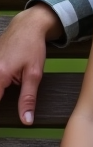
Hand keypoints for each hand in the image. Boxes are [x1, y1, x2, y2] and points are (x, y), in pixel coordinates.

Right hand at [0, 5, 60, 124]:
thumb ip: (28, 99)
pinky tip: (8, 79)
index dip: (0, 113)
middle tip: (15, 87)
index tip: (5, 121)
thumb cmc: (32, 48)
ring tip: (14, 80)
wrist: (28, 26)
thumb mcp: (34, 74)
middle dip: (2, 95)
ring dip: (1, 89)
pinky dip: (0, 83)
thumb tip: (26, 120)